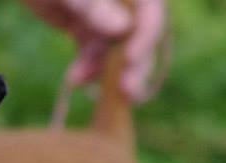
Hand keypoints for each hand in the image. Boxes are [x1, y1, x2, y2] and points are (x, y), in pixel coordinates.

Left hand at [22, 0, 164, 101]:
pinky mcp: (89, 29)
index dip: (146, 36)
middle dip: (134, 65)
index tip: (130, 60)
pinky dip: (87, 70)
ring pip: (117, 51)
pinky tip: (74, 79)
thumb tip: (123, 28)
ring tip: (77, 80)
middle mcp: (124, 1)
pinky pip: (97, 56)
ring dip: (102, 71)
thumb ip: (93, 5)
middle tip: (127, 91)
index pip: (151, 10)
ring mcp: (107, 15)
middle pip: (140, 36)